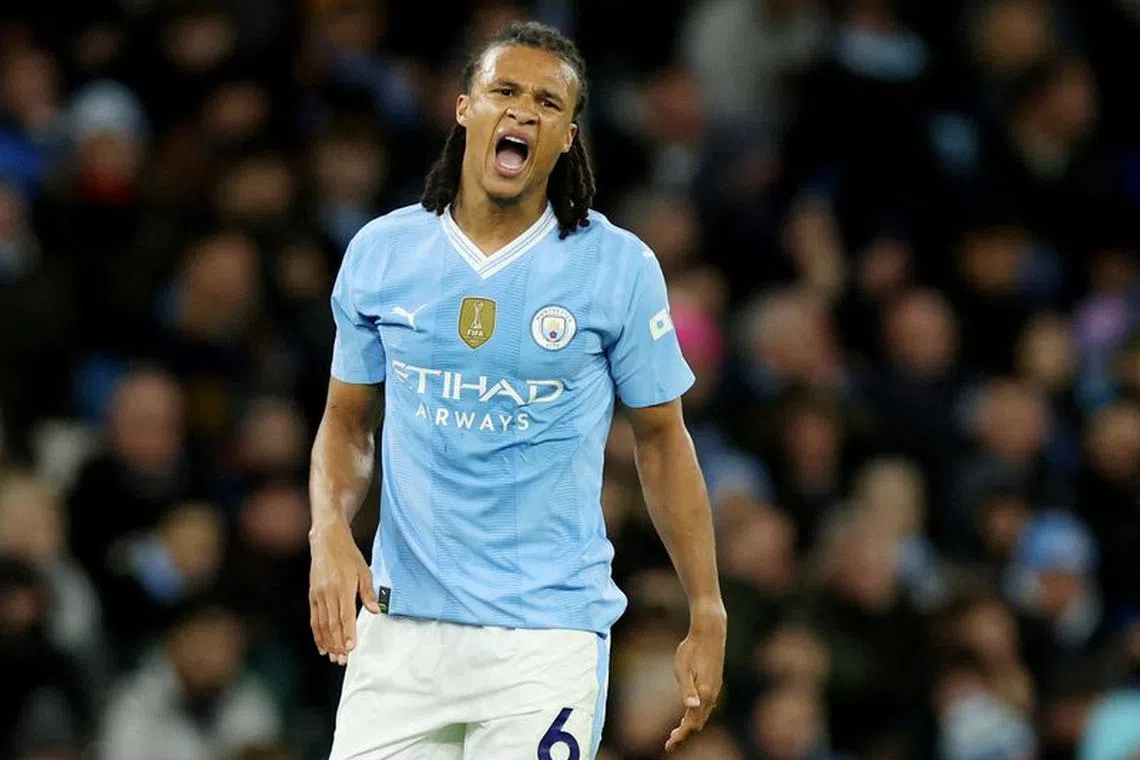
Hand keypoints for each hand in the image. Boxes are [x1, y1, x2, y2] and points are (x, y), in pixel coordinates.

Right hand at [308, 520, 378, 665]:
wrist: (326, 541)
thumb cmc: (348, 555)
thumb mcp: (364, 570)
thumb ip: (369, 593)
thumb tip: (376, 611)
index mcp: (343, 587)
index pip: (345, 615)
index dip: (348, 633)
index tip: (351, 648)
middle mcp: (328, 593)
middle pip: (332, 624)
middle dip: (338, 644)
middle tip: (342, 660)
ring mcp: (318, 595)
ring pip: (321, 624)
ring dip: (327, 643)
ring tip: (333, 657)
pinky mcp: (312, 595)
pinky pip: (314, 619)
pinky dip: (317, 634)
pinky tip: (322, 645)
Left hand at [665, 605, 726, 751]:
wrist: (710, 632)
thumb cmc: (692, 648)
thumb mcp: (683, 668)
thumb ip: (687, 690)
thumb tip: (691, 708)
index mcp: (704, 694)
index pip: (692, 723)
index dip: (681, 737)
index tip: (668, 746)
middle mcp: (712, 695)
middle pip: (699, 723)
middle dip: (685, 735)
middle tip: (670, 743)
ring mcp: (715, 690)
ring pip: (703, 716)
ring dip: (691, 725)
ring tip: (677, 732)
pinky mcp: (715, 684)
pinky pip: (707, 707)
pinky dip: (697, 715)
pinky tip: (690, 712)